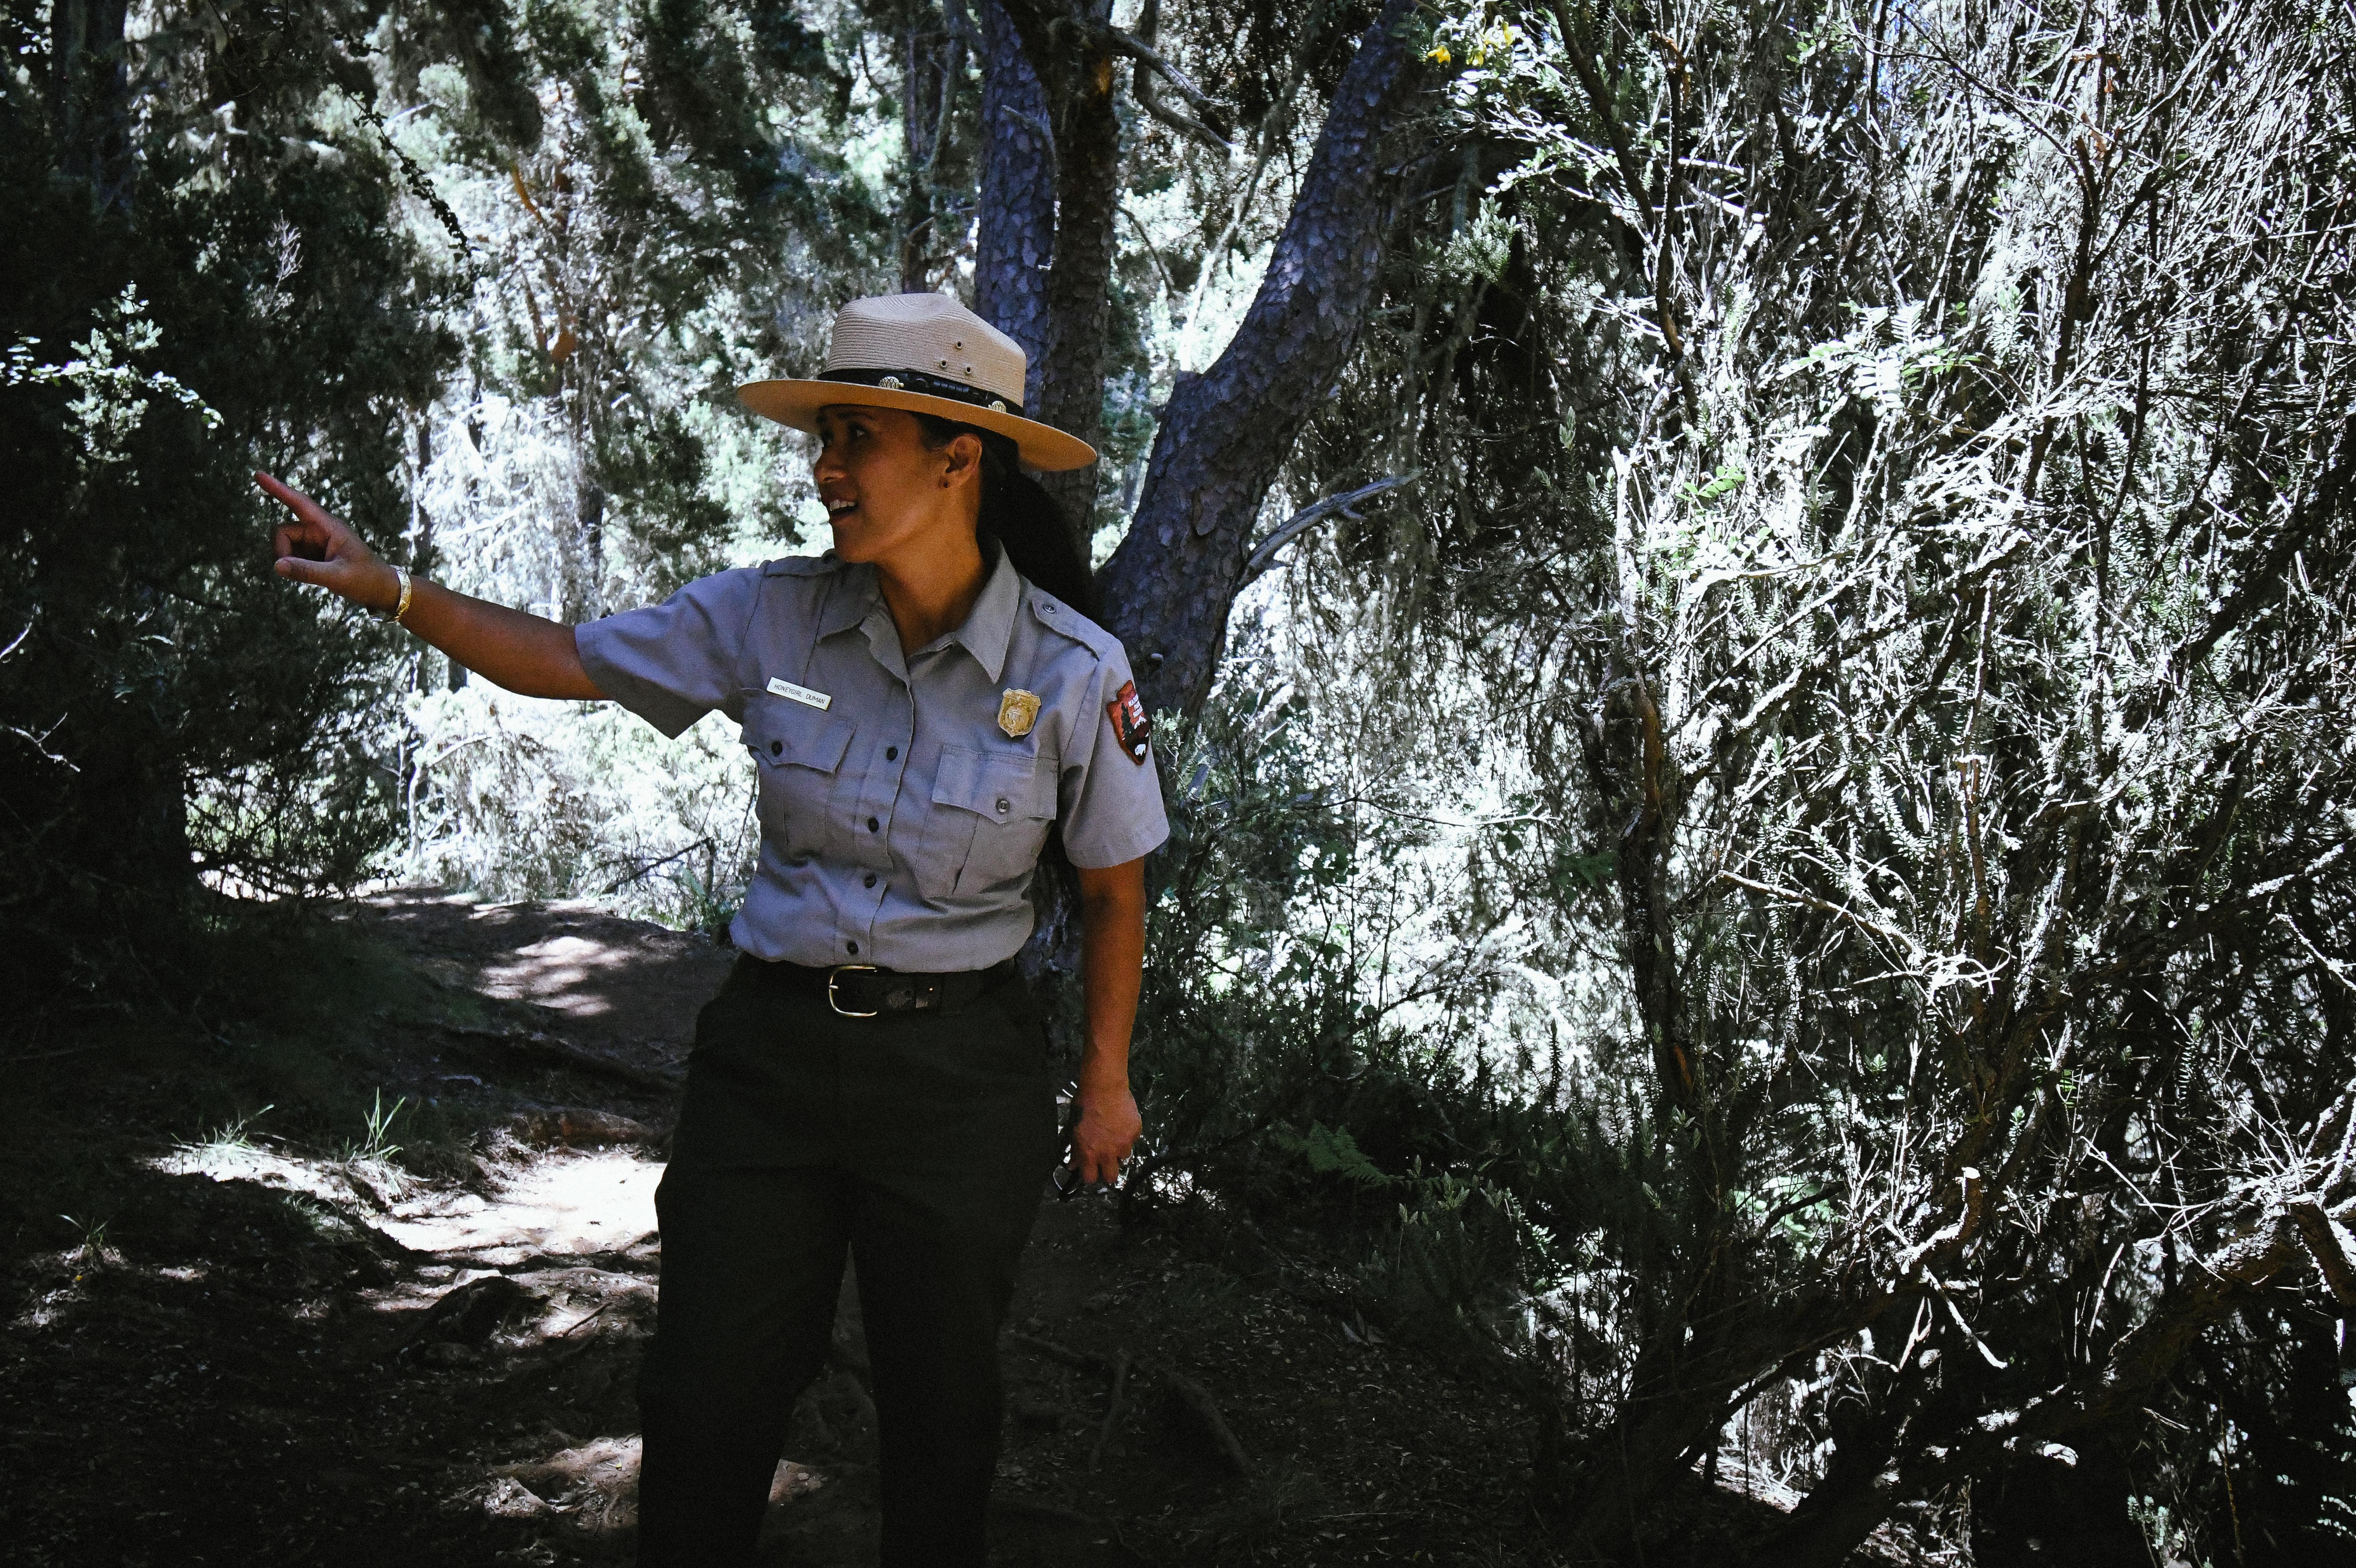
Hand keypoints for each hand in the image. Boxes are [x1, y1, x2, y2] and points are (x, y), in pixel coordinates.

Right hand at [256, 470, 399, 611]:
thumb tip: (277, 565)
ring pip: (284, 545)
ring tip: (315, 575)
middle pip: (282, 531)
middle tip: (295, 571)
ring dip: (289, 561)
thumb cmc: (366, 579)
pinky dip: (294, 567)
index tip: (258, 475)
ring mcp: (314, 542)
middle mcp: (319, 530)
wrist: (380, 589)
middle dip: (281, 550)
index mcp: (329, 527)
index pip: (299, 503)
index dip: (278, 489)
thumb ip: (307, 572)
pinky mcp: (312, 554)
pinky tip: (314, 576)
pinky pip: (291, 557)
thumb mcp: (338, 577)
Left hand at [1069, 1081, 1142, 1187]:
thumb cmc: (1085, 1106)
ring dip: (1119, 1150)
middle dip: (1108, 1172)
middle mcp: (1108, 1153)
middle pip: (1112, 1177)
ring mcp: (1124, 1144)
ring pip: (1124, 1157)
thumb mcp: (1074, 1130)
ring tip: (1113, 1134)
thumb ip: (1076, 1150)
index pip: (1091, 1179)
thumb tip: (1072, 1165)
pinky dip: (1127, 1135)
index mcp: (1089, 1154)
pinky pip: (1132, 1140)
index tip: (1091, 1170)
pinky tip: (1121, 1122)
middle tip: (1106, 1161)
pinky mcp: (1135, 1133)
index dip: (1090, 1175)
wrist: (1104, 1087)